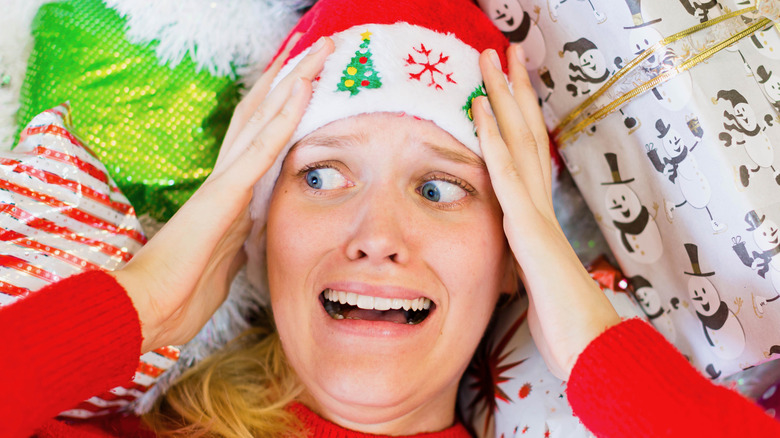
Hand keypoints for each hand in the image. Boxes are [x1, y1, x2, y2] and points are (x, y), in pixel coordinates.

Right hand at [112, 35, 334, 353]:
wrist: (149, 309)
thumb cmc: (183, 294)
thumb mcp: (226, 263)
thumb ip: (239, 242)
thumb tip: (250, 237)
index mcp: (229, 194)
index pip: (260, 137)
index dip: (282, 106)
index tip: (307, 81)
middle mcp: (228, 177)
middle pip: (262, 114)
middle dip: (291, 79)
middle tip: (318, 48)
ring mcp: (227, 181)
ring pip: (264, 116)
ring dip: (294, 80)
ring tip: (320, 49)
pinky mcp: (227, 192)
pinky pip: (262, 146)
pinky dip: (285, 115)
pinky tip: (303, 86)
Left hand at [473, 45, 620, 379]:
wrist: (588, 345)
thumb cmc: (563, 321)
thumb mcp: (533, 283)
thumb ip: (522, 260)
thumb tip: (515, 257)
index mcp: (537, 217)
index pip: (525, 156)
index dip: (516, 117)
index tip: (504, 87)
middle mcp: (538, 205)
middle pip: (526, 135)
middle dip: (513, 90)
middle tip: (504, 52)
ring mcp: (535, 212)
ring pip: (518, 142)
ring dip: (502, 97)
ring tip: (490, 58)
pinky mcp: (528, 228)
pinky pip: (506, 176)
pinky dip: (493, 140)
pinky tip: (479, 110)